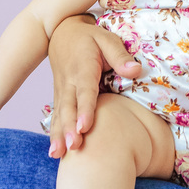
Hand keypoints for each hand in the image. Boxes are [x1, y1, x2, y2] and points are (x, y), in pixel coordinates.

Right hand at [46, 14, 140, 156]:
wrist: (61, 33)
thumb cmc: (89, 38)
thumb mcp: (106, 39)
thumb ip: (120, 55)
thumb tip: (136, 70)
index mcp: (83, 68)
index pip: (85, 91)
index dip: (85, 110)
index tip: (84, 127)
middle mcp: (69, 82)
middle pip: (68, 107)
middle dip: (69, 129)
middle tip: (73, 147)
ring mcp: (61, 91)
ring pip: (59, 115)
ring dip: (58, 135)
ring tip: (58, 154)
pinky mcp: (59, 98)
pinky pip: (55, 117)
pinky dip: (53, 134)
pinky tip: (54, 152)